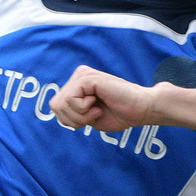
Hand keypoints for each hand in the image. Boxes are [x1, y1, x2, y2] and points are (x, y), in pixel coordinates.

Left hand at [51, 67, 195, 133]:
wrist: (141, 109)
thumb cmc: (120, 114)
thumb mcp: (88, 116)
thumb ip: (71, 111)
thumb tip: (55, 106)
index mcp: (78, 84)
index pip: (56, 106)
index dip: (70, 120)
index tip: (91, 117)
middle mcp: (78, 75)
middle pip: (55, 105)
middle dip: (74, 119)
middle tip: (94, 114)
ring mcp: (83, 75)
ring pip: (61, 104)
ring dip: (80, 115)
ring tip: (97, 109)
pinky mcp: (88, 78)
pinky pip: (71, 100)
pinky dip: (84, 110)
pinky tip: (98, 105)